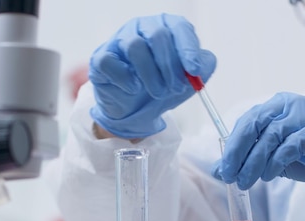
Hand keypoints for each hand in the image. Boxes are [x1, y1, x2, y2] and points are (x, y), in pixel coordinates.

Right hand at [89, 14, 215, 138]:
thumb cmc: (162, 88)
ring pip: (135, 46)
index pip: (178, 26)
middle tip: (175, 87)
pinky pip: (110, 62)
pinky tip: (133, 89)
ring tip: (158, 92)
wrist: (135, 110)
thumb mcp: (188, 80)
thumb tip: (203, 62)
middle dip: (170, 66)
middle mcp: (141, 28)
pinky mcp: (101, 58)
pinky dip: (124, 78)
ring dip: (151, 75)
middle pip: (158, 35)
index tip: (194, 70)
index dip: (188, 48)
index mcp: (165, 27)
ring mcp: (119, 41)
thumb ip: (203, 67)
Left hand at [214, 92, 304, 199]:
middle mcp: (289, 106)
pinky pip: (291, 145)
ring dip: (254, 162)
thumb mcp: (274, 158)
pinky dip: (276, 162)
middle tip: (229, 176)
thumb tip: (218, 170)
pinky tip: (269, 176)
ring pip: (271, 136)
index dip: (232, 146)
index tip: (222, 169)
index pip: (247, 122)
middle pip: (255, 124)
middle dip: (238, 152)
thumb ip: (248, 159)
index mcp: (276, 106)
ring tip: (246, 182)